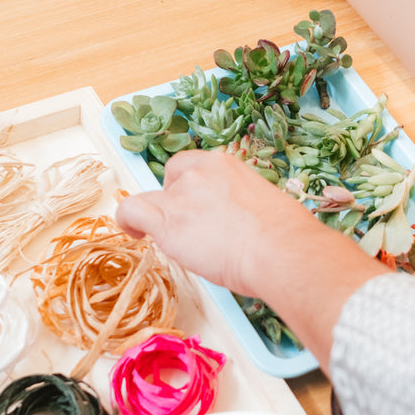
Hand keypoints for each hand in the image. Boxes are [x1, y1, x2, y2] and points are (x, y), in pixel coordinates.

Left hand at [116, 150, 385, 362]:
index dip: (189, 188)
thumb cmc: (287, 236)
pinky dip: (128, 222)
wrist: (282, 250)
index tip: (196, 207)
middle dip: (176, 202)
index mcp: (225, 164)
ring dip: (158, 218)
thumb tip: (246, 224)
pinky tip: (136, 235)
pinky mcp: (167, 223)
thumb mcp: (267, 205)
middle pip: (170, 181)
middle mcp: (198, 173)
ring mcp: (180, 196)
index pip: (191, 166)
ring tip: (171, 240)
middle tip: (192, 229)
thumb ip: (245, 205)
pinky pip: (131, 211)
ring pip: (151, 200)